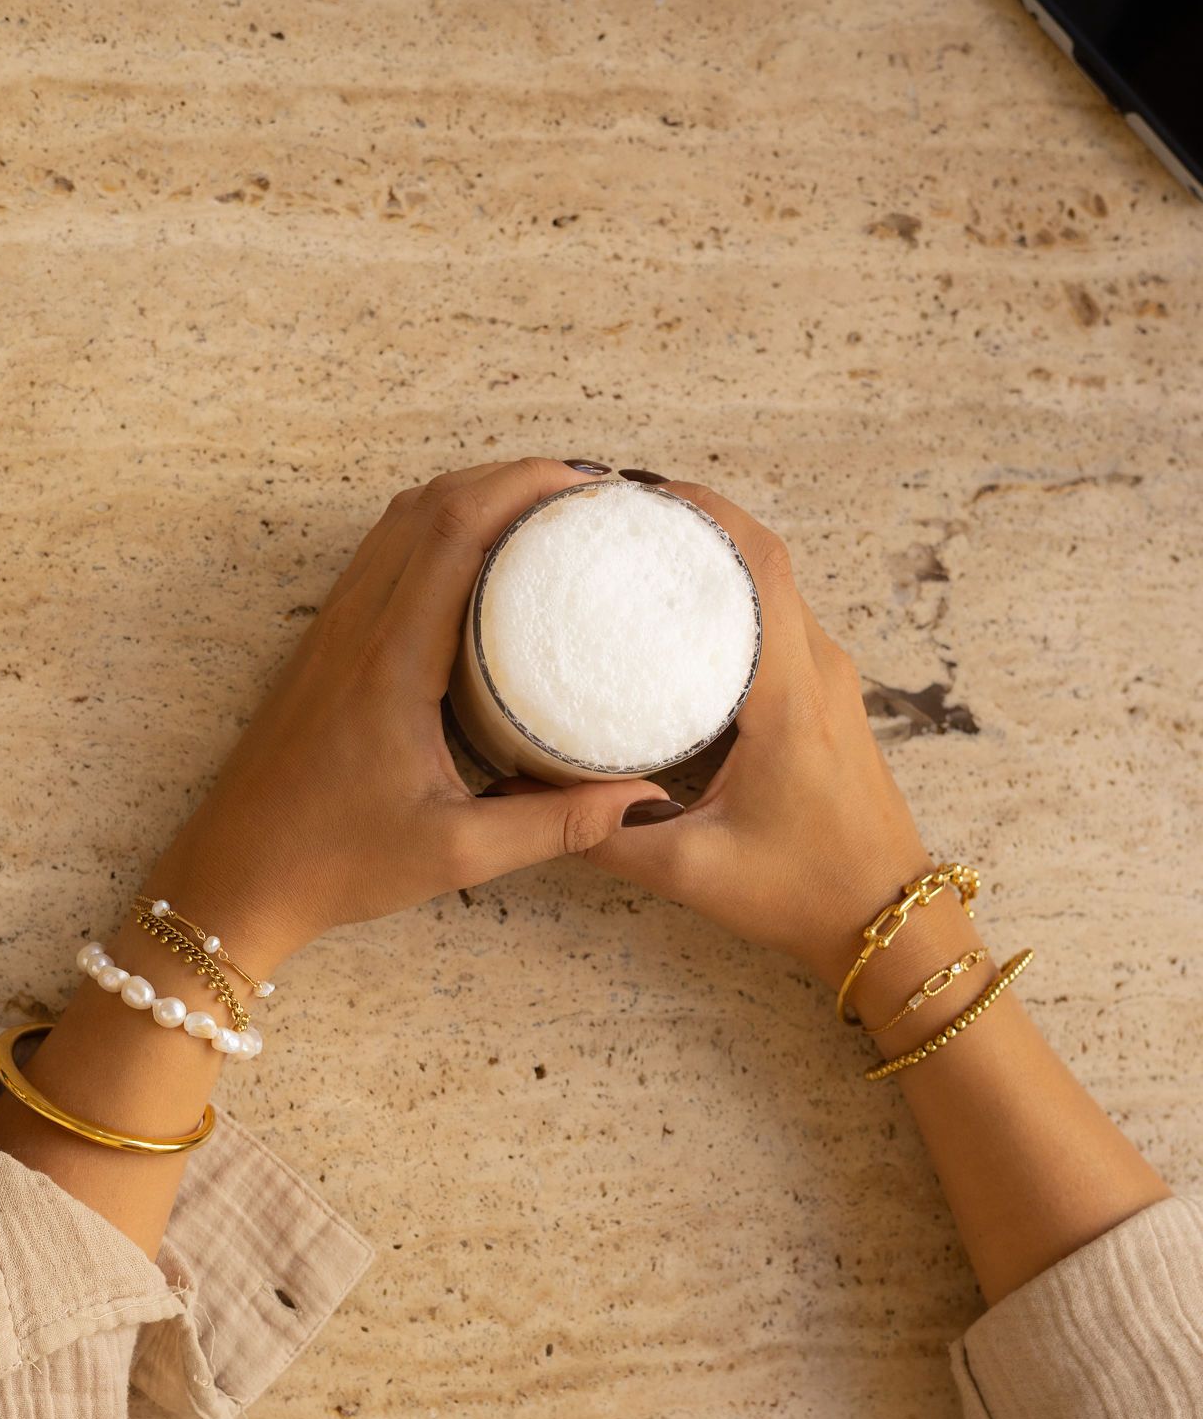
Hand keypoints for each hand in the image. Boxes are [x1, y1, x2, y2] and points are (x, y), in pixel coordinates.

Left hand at [154, 459, 683, 971]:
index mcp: (390, 661)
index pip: (456, 530)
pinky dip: (433, 531)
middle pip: (431, 505)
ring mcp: (333, 630)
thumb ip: (552, 825)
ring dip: (468, 496)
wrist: (233, 877)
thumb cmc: (333, 864)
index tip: (587, 488)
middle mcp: (356, 627)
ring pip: (399, 522)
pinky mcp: (324, 647)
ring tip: (539, 514)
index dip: (523, 487)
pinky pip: (380, 557)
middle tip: (581, 496)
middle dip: (508, 478)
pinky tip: (476, 562)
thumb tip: (635, 799)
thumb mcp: (455, 853)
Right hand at [487, 481, 933, 991]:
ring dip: (714, 561)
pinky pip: (778, 623)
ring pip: (773, 587)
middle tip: (614, 522)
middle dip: (692, 524)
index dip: (700, 513)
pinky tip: (677, 621)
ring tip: (637, 558)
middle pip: (762, 559)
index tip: (634, 496)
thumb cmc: (807, 893)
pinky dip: (731, 602)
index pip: (757, 564)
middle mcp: (818, 671)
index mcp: (791, 693)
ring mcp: (828, 682)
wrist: (889, 922)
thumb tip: (529, 800)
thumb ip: (608, 837)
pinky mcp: (824, 701)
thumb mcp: (694, 871)